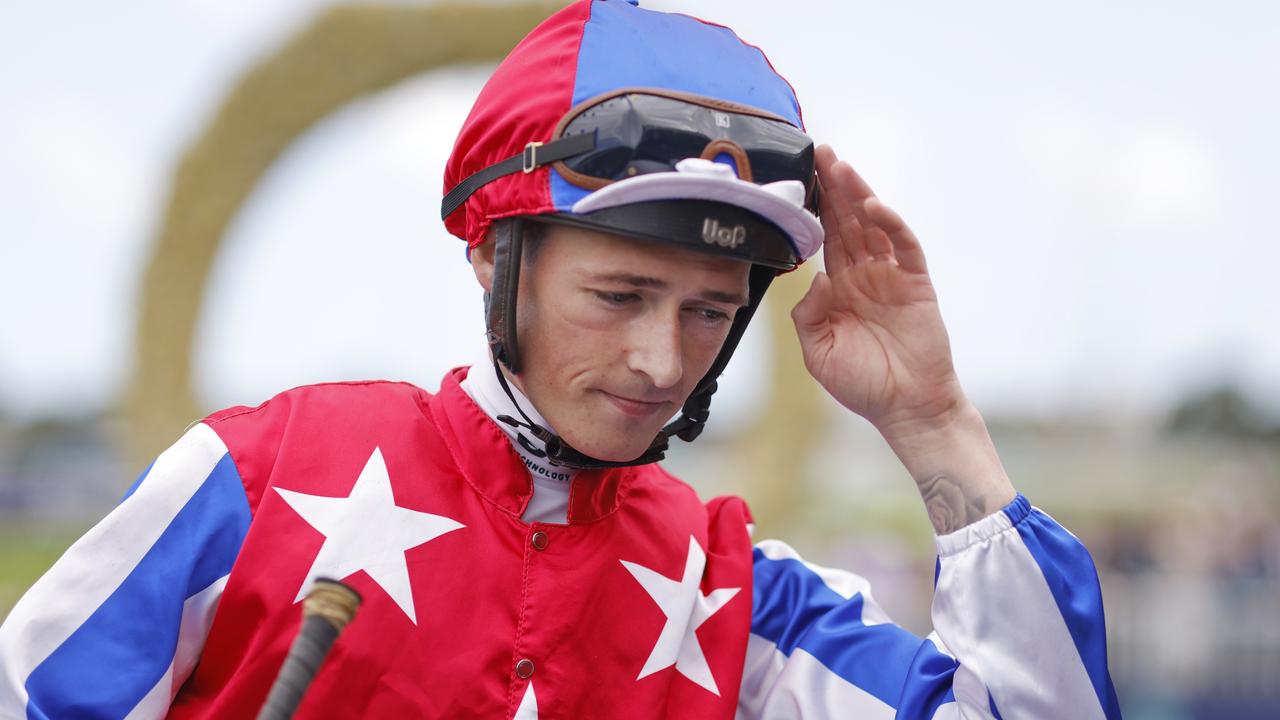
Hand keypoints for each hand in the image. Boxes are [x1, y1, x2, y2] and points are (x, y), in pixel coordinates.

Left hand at [791, 145, 964, 431]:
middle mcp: (864, 275)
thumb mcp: (818, 352)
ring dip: (858, 195)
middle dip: (834, 187)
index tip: (799, 180)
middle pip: (847, 221)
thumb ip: (809, 315)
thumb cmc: (862, 383)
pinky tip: (874, 207)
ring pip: (873, 226)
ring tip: (841, 167)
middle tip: (820, 152)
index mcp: (839, 288)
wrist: (905, 407)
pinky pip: (904, 247)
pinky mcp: (916, 283)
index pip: (824, 239)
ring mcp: (891, 276)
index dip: (814, 210)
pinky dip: (891, 224)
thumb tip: (816, 279)